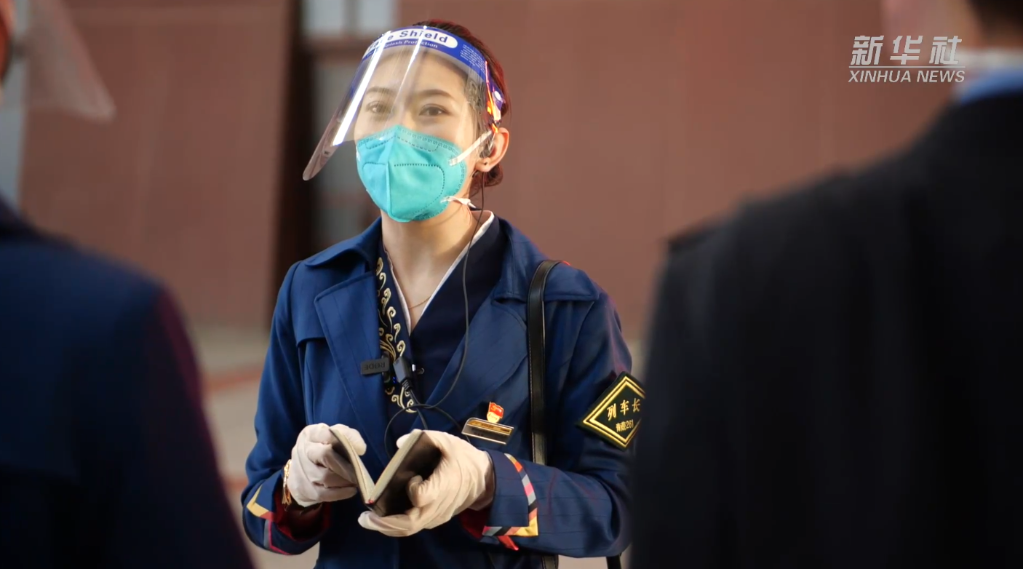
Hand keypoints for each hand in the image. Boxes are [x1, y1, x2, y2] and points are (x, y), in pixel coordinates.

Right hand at [286, 423, 365, 506]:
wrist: (302, 471)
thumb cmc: (324, 449)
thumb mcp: (334, 436)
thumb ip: (348, 436)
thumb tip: (360, 449)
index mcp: (311, 434)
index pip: (327, 433)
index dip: (346, 440)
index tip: (361, 449)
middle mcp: (302, 450)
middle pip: (325, 455)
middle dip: (345, 464)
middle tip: (358, 470)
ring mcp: (301, 470)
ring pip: (325, 477)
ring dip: (344, 480)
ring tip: (355, 480)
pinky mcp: (304, 488)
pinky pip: (324, 493)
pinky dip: (341, 493)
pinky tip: (351, 490)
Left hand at [358, 429, 493, 536]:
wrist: (483, 478)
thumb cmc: (463, 458)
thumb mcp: (447, 441)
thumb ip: (424, 438)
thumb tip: (399, 444)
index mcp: (444, 485)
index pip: (422, 497)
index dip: (412, 489)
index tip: (411, 477)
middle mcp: (439, 505)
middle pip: (410, 523)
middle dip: (385, 524)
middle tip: (364, 518)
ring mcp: (437, 515)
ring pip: (410, 529)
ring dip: (387, 528)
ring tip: (368, 520)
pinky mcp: (435, 519)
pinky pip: (414, 526)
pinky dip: (396, 526)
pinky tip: (382, 518)